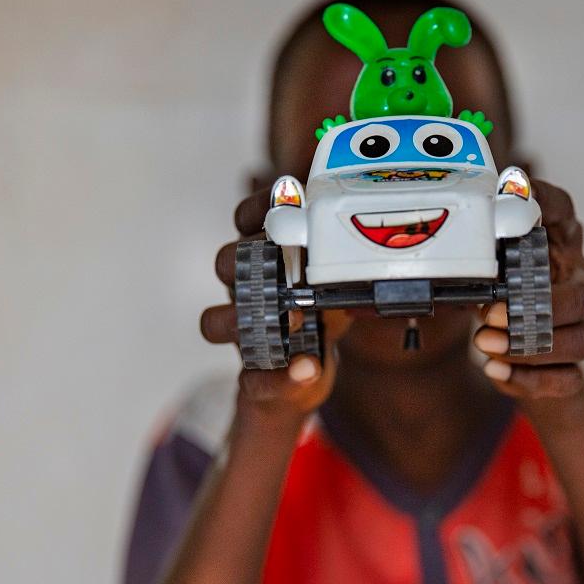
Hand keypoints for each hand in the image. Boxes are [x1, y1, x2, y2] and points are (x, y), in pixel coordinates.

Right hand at [199, 188, 352, 425]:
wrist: (307, 377)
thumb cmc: (323, 318)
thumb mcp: (340, 288)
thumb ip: (346, 267)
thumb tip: (368, 241)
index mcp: (266, 260)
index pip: (246, 219)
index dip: (256, 208)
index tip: (282, 203)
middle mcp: (247, 290)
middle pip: (224, 263)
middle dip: (244, 260)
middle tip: (281, 264)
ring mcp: (243, 333)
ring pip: (214, 321)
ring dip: (242, 320)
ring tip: (289, 318)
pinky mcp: (253, 377)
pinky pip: (251, 380)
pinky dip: (280, 378)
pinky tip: (308, 369)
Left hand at [473, 179, 583, 428]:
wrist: (532, 379)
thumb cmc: (506, 314)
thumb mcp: (490, 279)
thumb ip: (483, 258)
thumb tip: (455, 237)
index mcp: (558, 253)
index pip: (564, 217)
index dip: (546, 203)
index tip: (517, 193)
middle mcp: (578, 288)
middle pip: (580, 293)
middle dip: (535, 306)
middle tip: (488, 313)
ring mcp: (582, 331)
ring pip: (582, 339)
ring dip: (531, 346)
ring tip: (485, 344)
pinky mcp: (575, 373)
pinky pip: (567, 380)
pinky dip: (529, 379)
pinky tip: (496, 371)